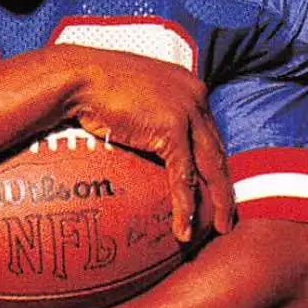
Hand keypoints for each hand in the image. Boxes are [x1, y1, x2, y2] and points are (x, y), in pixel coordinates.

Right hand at [65, 47, 233, 241]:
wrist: (80, 78)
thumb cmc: (94, 86)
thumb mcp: (134, 95)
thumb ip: (151, 111)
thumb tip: (146, 136)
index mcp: (189, 87)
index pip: (209, 132)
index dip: (214, 163)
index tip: (215, 186)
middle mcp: (196, 97)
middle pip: (217, 150)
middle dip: (225, 186)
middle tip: (227, 215)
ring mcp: (187, 112)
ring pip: (211, 166)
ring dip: (218, 201)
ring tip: (220, 228)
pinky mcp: (172, 129)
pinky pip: (183, 175)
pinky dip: (185, 204)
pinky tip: (184, 226)